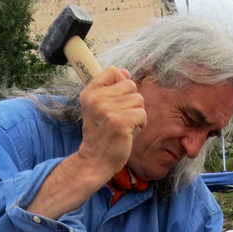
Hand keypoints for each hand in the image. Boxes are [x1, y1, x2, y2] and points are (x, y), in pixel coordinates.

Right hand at [75, 66, 145, 180]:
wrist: (94, 161)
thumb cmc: (100, 134)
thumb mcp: (98, 108)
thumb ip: (110, 88)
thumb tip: (125, 71)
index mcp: (90, 92)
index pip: (112, 71)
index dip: (121, 82)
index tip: (118, 98)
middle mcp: (96, 98)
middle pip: (130, 85)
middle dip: (132, 101)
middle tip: (122, 116)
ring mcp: (108, 110)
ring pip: (139, 99)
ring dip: (137, 113)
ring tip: (125, 125)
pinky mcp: (120, 122)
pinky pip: (142, 113)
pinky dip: (141, 124)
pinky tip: (130, 132)